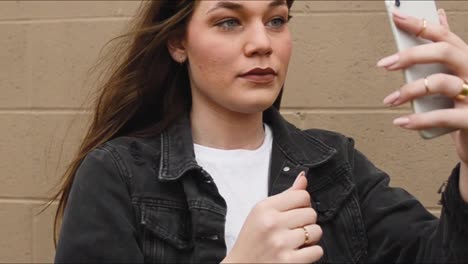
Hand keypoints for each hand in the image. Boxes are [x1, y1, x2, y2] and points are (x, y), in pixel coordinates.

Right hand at [222, 172, 322, 262]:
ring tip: (296, 241)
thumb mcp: (261, 213)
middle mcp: (272, 224)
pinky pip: (316, 251)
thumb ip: (285, 196)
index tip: (295, 211)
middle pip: (311, 213)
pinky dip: (311, 253)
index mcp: (265, 208)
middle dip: (306, 222)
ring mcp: (281, 243)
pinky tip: (298, 252)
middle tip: (293, 229)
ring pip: (316, 231)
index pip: (302, 195)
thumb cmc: (252, 240)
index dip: (302, 204)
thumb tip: (303, 178)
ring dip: (310, 238)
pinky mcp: (289, 261)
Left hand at [377, 8, 467, 200]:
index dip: (420, 25)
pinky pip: (443, 117)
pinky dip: (418, 120)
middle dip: (411, 55)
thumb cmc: (462, 106)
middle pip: (445, 52)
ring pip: (441, 83)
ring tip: (390, 100)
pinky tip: (401, 122)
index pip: (445, 36)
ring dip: (409, 90)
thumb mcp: (457, 74)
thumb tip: (437, 17)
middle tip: (385, 63)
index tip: (396, 17)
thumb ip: (447, 50)